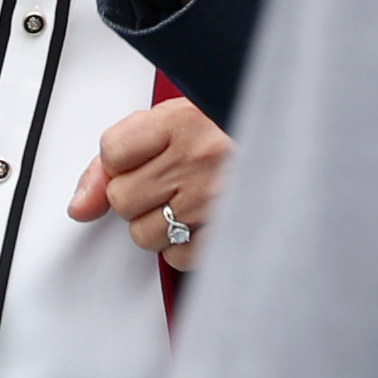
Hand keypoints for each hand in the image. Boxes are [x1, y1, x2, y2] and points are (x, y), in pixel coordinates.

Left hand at [67, 98, 232, 270]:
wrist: (298, 143)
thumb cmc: (236, 130)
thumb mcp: (178, 119)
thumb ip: (120, 156)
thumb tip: (79, 206)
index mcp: (182, 120)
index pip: (112, 152)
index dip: (122, 160)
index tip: (144, 156)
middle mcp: (197, 159)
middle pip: (122, 198)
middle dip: (137, 194)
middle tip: (168, 180)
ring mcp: (213, 200)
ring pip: (143, 234)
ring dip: (158, 224)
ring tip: (186, 200)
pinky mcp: (229, 234)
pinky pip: (177, 258)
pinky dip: (183, 247)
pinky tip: (201, 222)